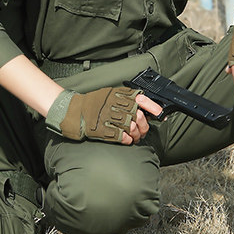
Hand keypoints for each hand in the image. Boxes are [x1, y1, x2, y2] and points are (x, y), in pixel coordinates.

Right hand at [46, 86, 160, 144]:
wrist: (73, 111)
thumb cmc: (92, 103)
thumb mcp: (109, 93)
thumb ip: (125, 98)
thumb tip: (144, 105)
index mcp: (118, 95)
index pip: (140, 99)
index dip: (153, 107)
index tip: (160, 113)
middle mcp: (115, 105)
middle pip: (138, 116)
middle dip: (144, 125)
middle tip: (143, 130)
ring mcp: (109, 118)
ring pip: (132, 128)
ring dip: (136, 135)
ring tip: (135, 137)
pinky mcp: (104, 130)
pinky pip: (122, 137)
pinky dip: (127, 140)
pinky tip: (127, 140)